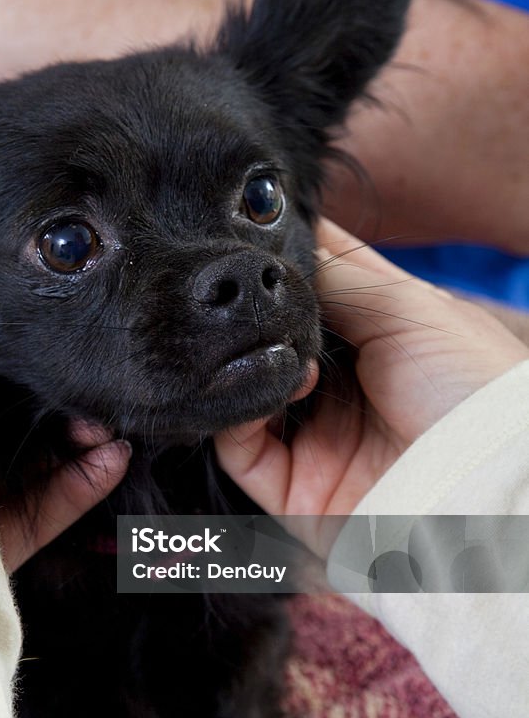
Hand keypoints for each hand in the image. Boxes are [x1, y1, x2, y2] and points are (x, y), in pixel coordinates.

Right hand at [214, 220, 527, 555]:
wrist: (483, 478)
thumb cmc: (470, 385)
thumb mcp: (408, 307)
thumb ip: (335, 277)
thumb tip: (270, 252)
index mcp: (375, 332)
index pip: (315, 285)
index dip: (283, 255)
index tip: (251, 231)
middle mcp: (340, 380)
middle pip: (269, 335)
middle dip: (253, 312)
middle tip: (249, 293)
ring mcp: (313, 433)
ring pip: (244, 387)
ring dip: (244, 361)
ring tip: (272, 348)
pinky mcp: (292, 485)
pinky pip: (236, 447)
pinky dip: (234, 412)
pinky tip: (268, 386)